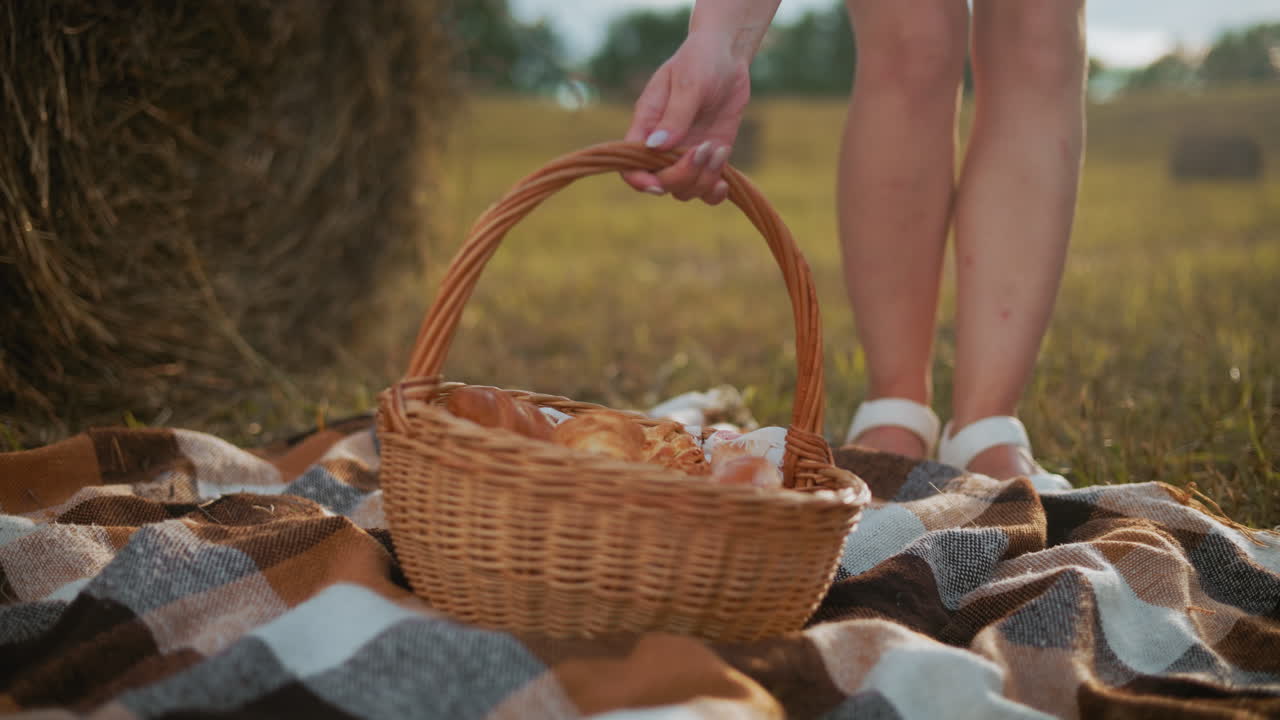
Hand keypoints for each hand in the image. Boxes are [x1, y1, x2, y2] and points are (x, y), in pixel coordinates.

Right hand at [622, 31, 751, 204]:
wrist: (727, 57)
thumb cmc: (700, 61)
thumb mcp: (688, 82)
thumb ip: (674, 115)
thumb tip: (657, 146)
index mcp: (646, 127)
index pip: (630, 165)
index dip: (639, 181)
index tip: (657, 185)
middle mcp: (662, 147)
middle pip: (662, 182)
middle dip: (683, 175)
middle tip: (705, 148)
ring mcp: (686, 155)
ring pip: (685, 191)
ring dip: (703, 180)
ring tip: (718, 149)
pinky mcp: (709, 159)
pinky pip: (707, 190)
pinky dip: (715, 194)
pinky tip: (724, 182)